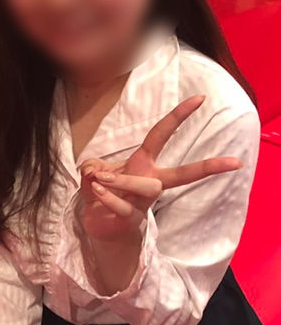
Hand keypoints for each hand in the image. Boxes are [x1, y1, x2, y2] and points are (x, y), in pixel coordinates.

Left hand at [81, 95, 242, 242]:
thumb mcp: (94, 171)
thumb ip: (93, 166)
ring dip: (123, 181)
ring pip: (148, 188)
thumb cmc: (103, 192)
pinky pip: (124, 206)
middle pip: (182, 174)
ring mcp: (144, 203)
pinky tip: (96, 190)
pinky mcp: (133, 220)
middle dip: (206, 167)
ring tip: (101, 179)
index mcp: (144, 163)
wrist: (99, 226)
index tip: (200, 98)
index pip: (162, 134)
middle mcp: (150, 181)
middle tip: (232, 161)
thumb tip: (93, 171)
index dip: (179, 115)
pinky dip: (107, 197)